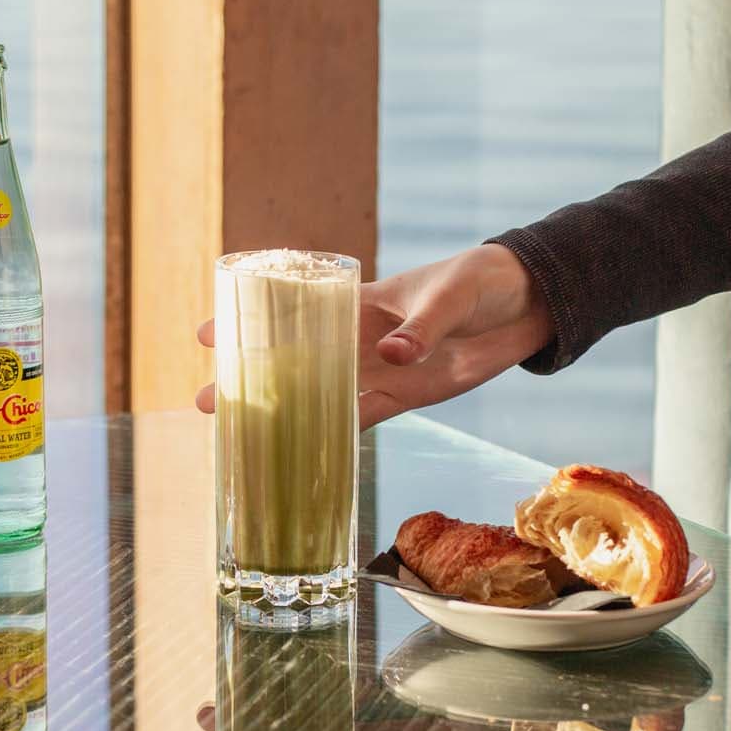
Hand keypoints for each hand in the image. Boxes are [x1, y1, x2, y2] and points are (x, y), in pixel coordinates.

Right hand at [195, 244, 555, 428]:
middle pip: (294, 359)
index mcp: (360, 300)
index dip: (248, 320)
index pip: (293, 308)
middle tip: (203, 398)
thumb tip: (393, 353)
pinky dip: (337, 431)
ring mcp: (382, 368)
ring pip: (321, 393)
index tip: (206, 331)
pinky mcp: (408, 393)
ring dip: (283, 411)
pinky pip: (364, 416)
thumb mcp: (451, 296)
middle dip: (249, 377)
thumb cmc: (482, 282)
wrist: (528, 305)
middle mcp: (362, 338)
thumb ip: (422, 326)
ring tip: (237, 428)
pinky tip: (304, 448)